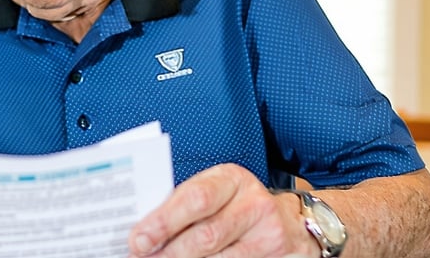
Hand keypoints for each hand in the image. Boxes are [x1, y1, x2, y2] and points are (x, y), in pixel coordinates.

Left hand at [127, 163, 319, 256]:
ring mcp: (269, 232)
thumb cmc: (237, 207)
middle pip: (206, 234)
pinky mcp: (278, 255)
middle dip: (169, 251)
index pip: (194, 198)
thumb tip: (143, 230)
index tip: (138, 239)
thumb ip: (184, 206)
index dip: (163, 221)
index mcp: (230, 179)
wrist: (291, 223)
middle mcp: (253, 203)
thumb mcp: (216, 195)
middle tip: (144, 257)